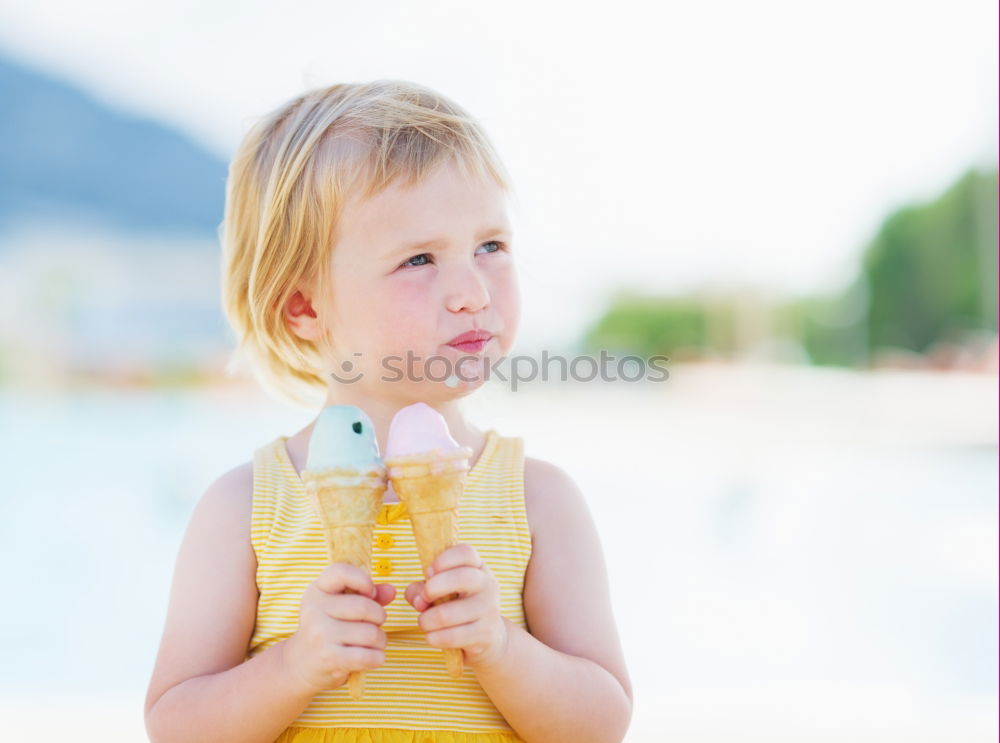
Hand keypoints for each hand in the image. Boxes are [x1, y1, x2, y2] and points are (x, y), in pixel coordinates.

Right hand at [281, 563, 395, 693]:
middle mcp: (315, 609)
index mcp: (317, 590)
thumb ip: (367, 595)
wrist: (299, 665)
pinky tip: (373, 658)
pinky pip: (367, 656)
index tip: (370, 592)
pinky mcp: (329, 658)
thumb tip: (392, 591)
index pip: (341, 571)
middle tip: (376, 624)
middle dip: (379, 617)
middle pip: (363, 606)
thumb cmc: (327, 630)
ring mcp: (320, 634)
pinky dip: (377, 658)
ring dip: (380, 640)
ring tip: (373, 643)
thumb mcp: (340, 607)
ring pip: (370, 633)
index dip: (362, 580)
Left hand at [404, 544, 509, 668]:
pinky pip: (454, 636)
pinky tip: (431, 637)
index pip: (466, 552)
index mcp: (477, 567)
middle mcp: (487, 585)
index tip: (428, 572)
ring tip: (423, 622)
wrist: (488, 637)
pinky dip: (435, 637)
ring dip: (428, 620)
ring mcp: (489, 610)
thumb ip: (422, 589)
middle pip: (463, 578)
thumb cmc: (456, 606)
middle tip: (424, 598)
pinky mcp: (486, 634)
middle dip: (434, 588)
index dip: (444, 560)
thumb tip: (418, 600)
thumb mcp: (440, 591)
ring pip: (452, 613)